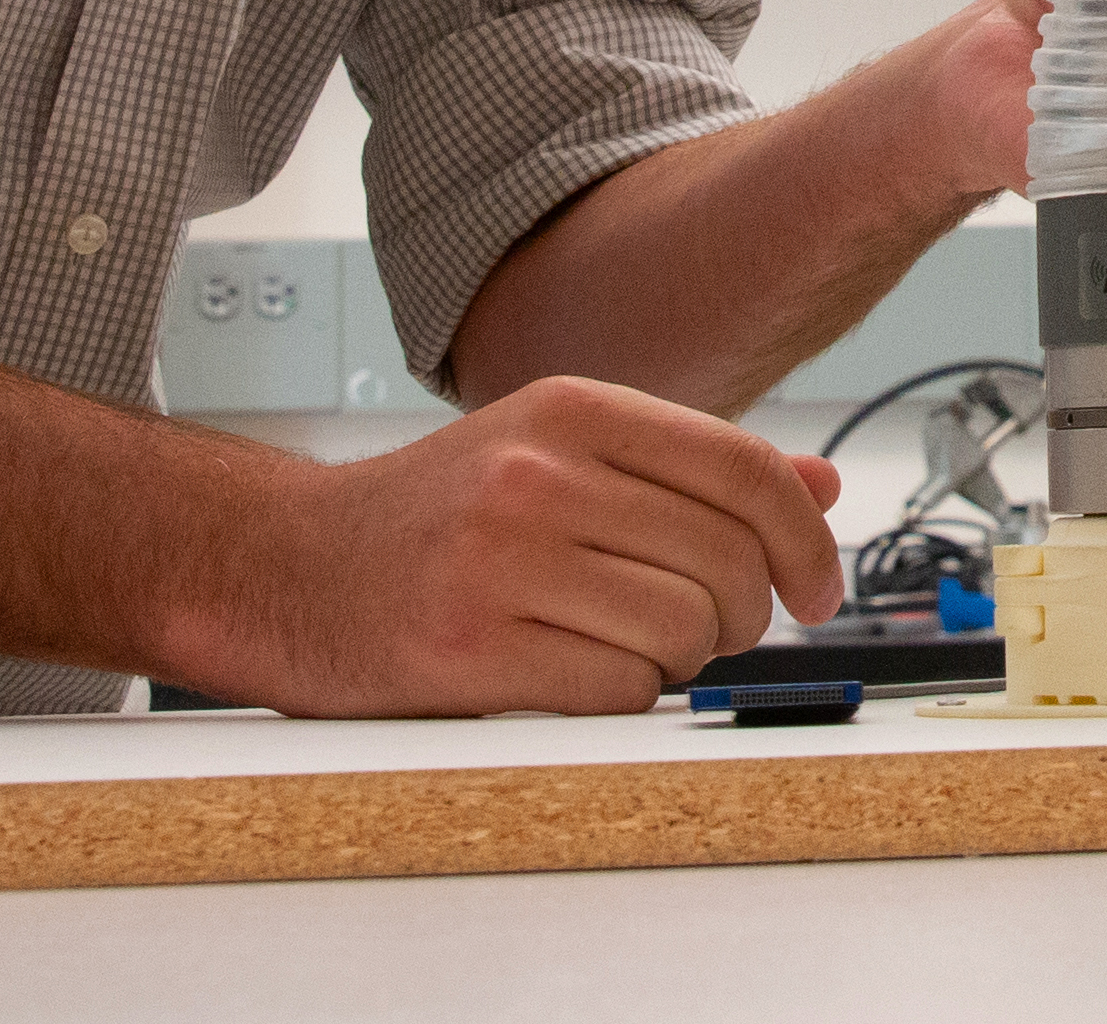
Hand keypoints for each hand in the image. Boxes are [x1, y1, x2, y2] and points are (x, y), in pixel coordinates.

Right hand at [182, 374, 847, 716]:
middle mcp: (540, 474)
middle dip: (738, 613)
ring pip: (684, 632)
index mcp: (573, 409)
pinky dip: (621, 697)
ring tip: (620, 645)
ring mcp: (501, 560)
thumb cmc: (436, 514)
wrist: (285, 567)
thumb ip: (689, 465)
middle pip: (727, 561)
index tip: (818, 588)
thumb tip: (821, 489)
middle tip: (700, 627)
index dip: (805, 539)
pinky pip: (621, 692)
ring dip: (677, 660)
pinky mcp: (470, 650)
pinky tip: (574, 673)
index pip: (746, 470)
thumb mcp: (558, 449)